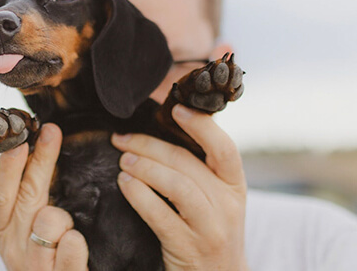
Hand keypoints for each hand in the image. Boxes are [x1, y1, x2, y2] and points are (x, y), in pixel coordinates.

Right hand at [0, 123, 89, 270]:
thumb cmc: (48, 260)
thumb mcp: (33, 228)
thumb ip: (34, 194)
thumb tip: (38, 143)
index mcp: (4, 231)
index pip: (1, 192)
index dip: (8, 164)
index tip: (19, 136)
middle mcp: (14, 248)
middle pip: (26, 197)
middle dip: (39, 161)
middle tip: (52, 131)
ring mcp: (34, 268)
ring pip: (47, 223)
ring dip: (60, 218)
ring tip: (67, 228)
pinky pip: (69, 251)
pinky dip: (74, 243)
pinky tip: (76, 242)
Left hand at [111, 104, 249, 270]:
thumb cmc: (209, 232)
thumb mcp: (216, 199)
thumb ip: (200, 170)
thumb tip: (166, 127)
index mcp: (235, 186)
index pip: (225, 148)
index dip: (201, 126)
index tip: (175, 108)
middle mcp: (228, 205)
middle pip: (188, 164)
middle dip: (150, 145)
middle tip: (121, 137)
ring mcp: (210, 228)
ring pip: (178, 186)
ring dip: (145, 167)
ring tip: (122, 159)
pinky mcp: (188, 248)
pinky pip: (161, 216)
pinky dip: (139, 196)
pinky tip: (124, 185)